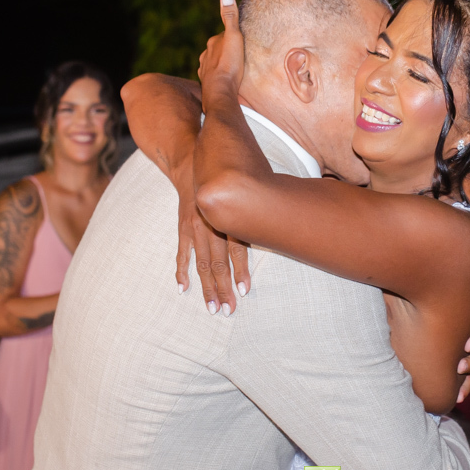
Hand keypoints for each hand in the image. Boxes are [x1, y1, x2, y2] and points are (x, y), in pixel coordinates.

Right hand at [176, 169, 249, 315]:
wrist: (191, 159)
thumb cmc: (229, 174)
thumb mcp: (248, 185)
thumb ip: (261, 206)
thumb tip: (288, 223)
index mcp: (227, 214)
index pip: (236, 248)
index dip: (240, 271)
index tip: (244, 291)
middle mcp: (209, 222)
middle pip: (217, 262)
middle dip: (223, 288)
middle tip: (228, 310)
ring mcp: (194, 226)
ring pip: (200, 262)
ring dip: (206, 287)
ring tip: (211, 307)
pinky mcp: (184, 226)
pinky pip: (183, 252)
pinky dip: (182, 271)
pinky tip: (183, 288)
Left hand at [197, 0, 244, 91]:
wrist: (220, 91)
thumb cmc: (230, 64)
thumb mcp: (234, 36)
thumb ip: (230, 16)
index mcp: (213, 42)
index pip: (224, 36)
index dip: (234, 38)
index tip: (242, 42)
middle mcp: (206, 54)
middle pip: (218, 49)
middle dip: (227, 51)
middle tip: (240, 56)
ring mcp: (204, 68)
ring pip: (214, 62)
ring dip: (222, 64)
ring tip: (233, 69)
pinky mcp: (206, 82)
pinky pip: (213, 76)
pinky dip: (218, 76)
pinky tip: (225, 80)